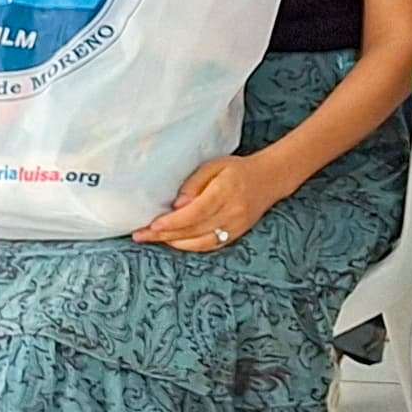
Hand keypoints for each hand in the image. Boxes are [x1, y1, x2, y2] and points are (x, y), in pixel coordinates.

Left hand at [134, 154, 291, 253]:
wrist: (271, 178)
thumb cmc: (238, 169)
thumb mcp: (215, 165)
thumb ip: (194, 183)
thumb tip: (176, 205)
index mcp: (225, 191)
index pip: (195, 212)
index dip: (173, 221)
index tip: (152, 225)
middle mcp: (232, 212)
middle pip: (193, 229)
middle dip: (164, 234)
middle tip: (140, 235)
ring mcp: (236, 226)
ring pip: (200, 241)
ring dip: (174, 242)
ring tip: (153, 239)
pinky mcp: (237, 234)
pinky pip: (210, 245)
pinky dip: (190, 246)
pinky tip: (174, 242)